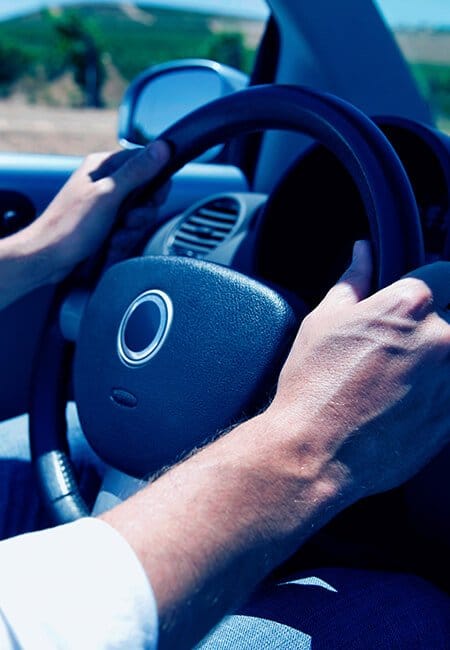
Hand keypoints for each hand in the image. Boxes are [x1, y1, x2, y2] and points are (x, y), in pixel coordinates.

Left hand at [20, 140, 170, 284]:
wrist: (47, 259)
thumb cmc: (69, 227)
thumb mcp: (107, 196)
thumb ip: (137, 172)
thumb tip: (162, 148)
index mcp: (104, 167)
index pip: (147, 164)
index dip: (156, 185)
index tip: (151, 201)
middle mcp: (106, 184)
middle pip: (147, 195)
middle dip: (141, 215)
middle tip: (126, 222)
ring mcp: (106, 207)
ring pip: (139, 218)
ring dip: (130, 233)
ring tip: (113, 238)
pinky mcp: (106, 227)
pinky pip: (128, 233)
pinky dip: (122, 243)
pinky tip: (109, 247)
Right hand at [269, 241, 449, 498]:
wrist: (316, 453)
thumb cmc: (313, 384)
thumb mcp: (323, 322)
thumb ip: (352, 280)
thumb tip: (363, 250)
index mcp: (409, 305)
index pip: (443, 275)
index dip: (427, 290)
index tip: (414, 307)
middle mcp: (442, 337)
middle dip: (432, 328)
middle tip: (396, 352)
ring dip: (436, 363)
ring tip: (398, 383)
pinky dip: (437, 393)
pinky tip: (404, 406)